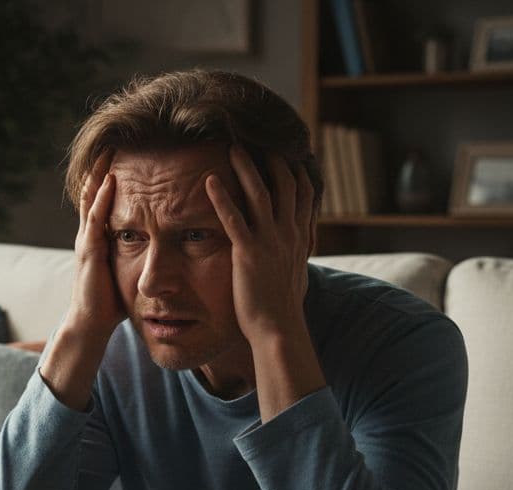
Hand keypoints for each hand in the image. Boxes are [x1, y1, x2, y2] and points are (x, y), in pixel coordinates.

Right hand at [64, 151, 124, 339]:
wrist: (90, 325)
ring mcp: (87, 242)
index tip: (121, 159)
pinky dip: (102, 198)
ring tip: (107, 152)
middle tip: (110, 144)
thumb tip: (157, 250)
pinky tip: (110, 181)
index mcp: (98, 240)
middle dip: (101, 169)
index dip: (108, 181)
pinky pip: (96, 218)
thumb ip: (136, 258)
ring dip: (99, 175)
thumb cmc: (110, 304)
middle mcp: (89, 236)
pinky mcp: (90, 251)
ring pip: (91, 200)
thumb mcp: (125, 273)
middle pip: (93, 194)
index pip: (102, 203)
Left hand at [205, 146, 314, 344]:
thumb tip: (296, 251)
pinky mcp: (248, 254)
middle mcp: (288, 235)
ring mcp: (270, 242)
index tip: (287, 152)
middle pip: (285, 185)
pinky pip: (234, 219)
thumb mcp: (294, 275)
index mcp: (299, 238)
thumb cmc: (282, 308)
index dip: (295, 171)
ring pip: (261, 194)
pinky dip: (221, 198)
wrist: (279, 330)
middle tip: (259, 137)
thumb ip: (293, 256)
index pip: (303, 195)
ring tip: (233, 147)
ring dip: (247, 168)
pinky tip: (208, 181)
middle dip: (273, 158)